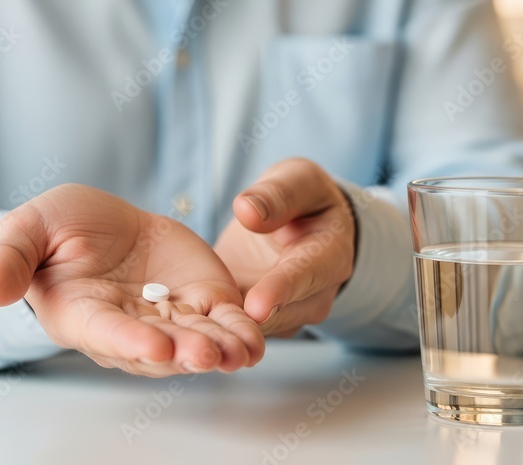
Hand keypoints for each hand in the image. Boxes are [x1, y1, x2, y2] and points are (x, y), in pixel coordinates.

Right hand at [0, 184, 264, 376]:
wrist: (100, 224)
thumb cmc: (57, 231)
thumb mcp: (28, 230)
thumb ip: (9, 258)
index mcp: (84, 315)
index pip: (108, 334)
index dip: (131, 341)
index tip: (154, 347)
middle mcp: (129, 328)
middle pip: (160, 347)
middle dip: (185, 351)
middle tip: (208, 352)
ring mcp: (168, 319)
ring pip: (196, 340)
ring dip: (220, 349)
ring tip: (243, 351)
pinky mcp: (199, 301)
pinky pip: (222, 322)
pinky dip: (240, 331)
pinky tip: (257, 338)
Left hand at [214, 158, 355, 336]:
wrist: (306, 225)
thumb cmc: (304, 198)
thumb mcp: (297, 181)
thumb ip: (277, 194)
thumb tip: (246, 210)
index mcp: (331, 253)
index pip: (306, 273)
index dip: (281, 290)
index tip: (256, 307)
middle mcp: (317, 292)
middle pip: (286, 313)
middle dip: (253, 324)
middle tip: (220, 335)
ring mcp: (293, 312)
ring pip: (263, 329)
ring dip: (233, 334)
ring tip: (199, 342)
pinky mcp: (267, 321)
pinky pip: (243, 329)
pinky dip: (220, 331)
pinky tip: (192, 334)